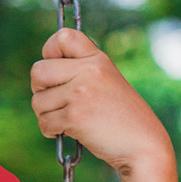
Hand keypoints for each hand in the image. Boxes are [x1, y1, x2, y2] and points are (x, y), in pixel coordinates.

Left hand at [30, 28, 172, 172]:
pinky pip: (44, 122)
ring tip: (68, 119)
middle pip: (37, 70)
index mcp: (97, 58)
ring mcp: (81, 92)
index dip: (49, 51)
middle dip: (40, 90)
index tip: (55, 69)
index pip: (62, 37)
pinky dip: (50, 131)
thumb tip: (40, 72)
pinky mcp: (75, 116)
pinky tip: (67, 131)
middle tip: (56, 101)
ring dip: (46, 114)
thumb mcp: (105, 81)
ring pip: (37, 100)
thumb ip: (78, 71)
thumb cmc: (120, 116)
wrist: (142, 144)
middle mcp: (89, 70)